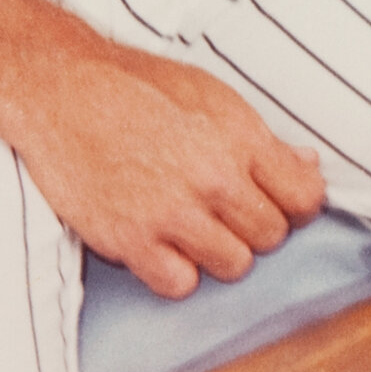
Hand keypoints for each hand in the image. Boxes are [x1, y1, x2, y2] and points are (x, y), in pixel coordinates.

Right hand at [0, 37, 325, 299]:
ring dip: (220, 253)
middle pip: (271, 235)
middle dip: (257, 228)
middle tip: (228, 213)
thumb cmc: (139, 87)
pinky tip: (164, 246)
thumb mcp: (214, 97)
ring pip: (233, 265)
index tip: (280, 202)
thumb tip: (307, 164)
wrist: (63, 91)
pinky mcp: (129, 240)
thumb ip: (262, 139)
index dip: (299, 205)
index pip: (306, 197)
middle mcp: (214, 179)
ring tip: (197, 230)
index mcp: (241, 139)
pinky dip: (176, 272)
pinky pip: (180, 284)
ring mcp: (172, 213)